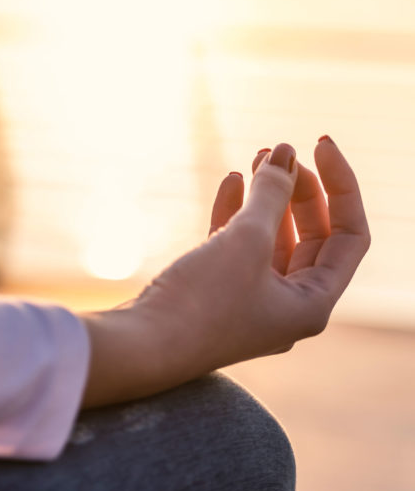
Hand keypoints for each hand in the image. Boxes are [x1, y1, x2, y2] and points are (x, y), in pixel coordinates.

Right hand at [79, 137, 369, 408]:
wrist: (141, 345)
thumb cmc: (200, 302)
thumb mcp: (245, 241)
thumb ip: (270, 194)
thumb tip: (284, 154)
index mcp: (311, 303)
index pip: (349, 234)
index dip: (341, 185)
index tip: (317, 145)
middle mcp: (287, 304)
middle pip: (312, 235)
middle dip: (298, 190)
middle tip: (279, 153)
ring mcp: (250, 298)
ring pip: (271, 238)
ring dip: (266, 198)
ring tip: (256, 158)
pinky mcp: (216, 292)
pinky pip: (237, 246)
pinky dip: (236, 214)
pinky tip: (230, 182)